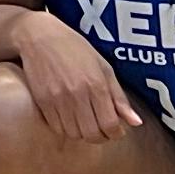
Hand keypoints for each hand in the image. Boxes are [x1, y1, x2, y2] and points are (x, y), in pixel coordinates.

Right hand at [16, 14, 140, 144]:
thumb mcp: (104, 68)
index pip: (110, 125)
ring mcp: (57, 99)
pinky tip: (69, 118)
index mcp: (97, 85)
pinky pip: (56, 127)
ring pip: (73, 134)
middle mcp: (77, 94)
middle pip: (92, 134)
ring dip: (82, 133)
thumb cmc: (75, 49)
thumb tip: (136, 123)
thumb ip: (119, 97)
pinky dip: (65, 128)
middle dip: (100, 137)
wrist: (39, 36)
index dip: (116, 133)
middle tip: (101, 130)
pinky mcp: (41, 101)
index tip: (116, 130)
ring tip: (84, 123)